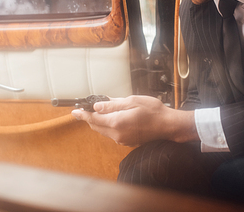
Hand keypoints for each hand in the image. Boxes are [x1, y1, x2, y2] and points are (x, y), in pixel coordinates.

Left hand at [71, 95, 197, 145]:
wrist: (168, 126)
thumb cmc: (153, 111)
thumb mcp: (132, 101)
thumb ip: (113, 105)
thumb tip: (97, 106)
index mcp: (117, 122)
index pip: (93, 118)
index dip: (82, 114)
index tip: (74, 111)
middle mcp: (117, 134)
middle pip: (96, 126)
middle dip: (89, 118)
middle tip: (84, 109)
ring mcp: (122, 139)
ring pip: (103, 131)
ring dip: (98, 122)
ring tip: (99, 112)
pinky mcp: (127, 142)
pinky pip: (112, 134)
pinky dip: (107, 126)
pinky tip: (112, 119)